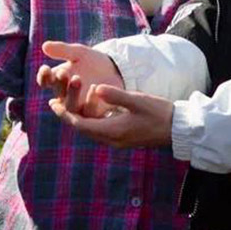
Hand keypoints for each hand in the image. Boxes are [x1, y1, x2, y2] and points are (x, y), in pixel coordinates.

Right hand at [37, 41, 123, 115]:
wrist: (114, 69)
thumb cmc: (91, 61)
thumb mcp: (78, 52)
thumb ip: (63, 50)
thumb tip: (44, 45)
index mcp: (58, 81)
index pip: (45, 82)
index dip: (43, 77)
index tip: (45, 68)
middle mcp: (65, 96)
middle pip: (58, 94)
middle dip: (59, 84)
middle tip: (63, 73)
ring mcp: (79, 106)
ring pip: (71, 106)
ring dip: (72, 93)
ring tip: (77, 79)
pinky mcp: (95, 112)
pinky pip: (90, 112)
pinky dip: (90, 102)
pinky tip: (94, 87)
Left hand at [48, 85, 174, 148]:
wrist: (177, 129)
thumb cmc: (159, 112)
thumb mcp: (137, 100)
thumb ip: (115, 95)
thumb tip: (95, 88)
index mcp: (113, 131)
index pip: (81, 124)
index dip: (65, 114)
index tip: (52, 104)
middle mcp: (113, 139)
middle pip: (83, 129)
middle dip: (68, 117)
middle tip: (54, 104)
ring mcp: (119, 141)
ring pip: (91, 131)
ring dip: (78, 120)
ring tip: (67, 107)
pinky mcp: (124, 139)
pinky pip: (100, 132)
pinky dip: (90, 122)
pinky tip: (89, 112)